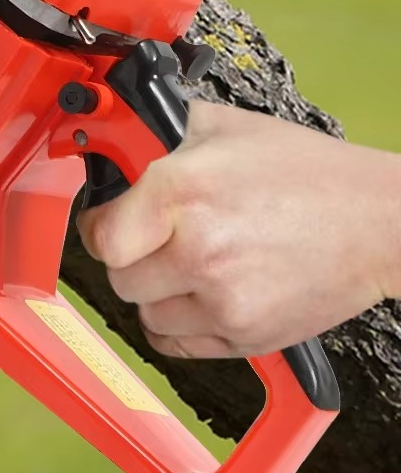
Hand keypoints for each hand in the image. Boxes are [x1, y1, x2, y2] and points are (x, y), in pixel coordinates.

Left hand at [77, 101, 400, 357]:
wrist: (378, 222)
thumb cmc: (305, 172)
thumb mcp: (222, 127)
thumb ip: (156, 133)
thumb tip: (110, 136)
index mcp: (181, 194)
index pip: (100, 236)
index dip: (99, 225)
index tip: (110, 218)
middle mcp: (199, 252)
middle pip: (119, 277)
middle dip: (129, 255)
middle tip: (153, 237)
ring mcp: (225, 301)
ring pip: (146, 313)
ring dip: (156, 291)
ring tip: (187, 262)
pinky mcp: (248, 337)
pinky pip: (177, 345)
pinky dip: (178, 324)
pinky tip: (197, 294)